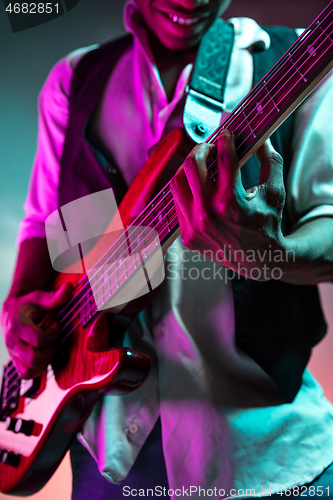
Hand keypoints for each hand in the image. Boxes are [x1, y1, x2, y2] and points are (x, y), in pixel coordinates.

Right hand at [1, 283, 72, 378]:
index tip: (55, 325)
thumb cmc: (28, 305)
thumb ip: (55, 296)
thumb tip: (68, 288)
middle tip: (53, 340)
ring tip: (48, 347)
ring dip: (44, 362)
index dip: (52, 334)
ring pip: (29, 370)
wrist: (12, 312)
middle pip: (34, 358)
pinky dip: (37, 369)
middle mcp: (12, 341)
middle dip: (49, 350)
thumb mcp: (41, 298)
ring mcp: (13, 353)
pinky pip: (26, 374)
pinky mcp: (15, 361)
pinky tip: (43, 355)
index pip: (38, 340)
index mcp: (18, 325)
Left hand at [170, 129, 287, 280]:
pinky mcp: (187, 236)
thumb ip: (270, 161)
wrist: (258, 259)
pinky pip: (178, 203)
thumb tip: (260, 137)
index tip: (227, 132)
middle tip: (209, 146)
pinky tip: (197, 186)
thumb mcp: (275, 192)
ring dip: (188, 168)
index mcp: (232, 202)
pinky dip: (186, 190)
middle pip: (193, 165)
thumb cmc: (267, 223)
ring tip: (200, 163)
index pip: (224, 158)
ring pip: (177, 182)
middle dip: (201, 149)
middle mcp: (209, 214)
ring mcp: (195, 227)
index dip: (225, 139)